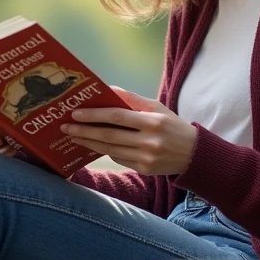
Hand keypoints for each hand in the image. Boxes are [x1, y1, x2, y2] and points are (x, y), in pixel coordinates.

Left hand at [61, 86, 195, 175]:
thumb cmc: (172, 125)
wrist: (194, 154)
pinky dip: (105, 151)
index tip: (76, 113)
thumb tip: (108, 89)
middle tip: (66, 127)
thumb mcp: (157, 108)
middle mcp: (149, 141)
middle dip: (85, 131)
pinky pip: (119, 159)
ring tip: (74, 137)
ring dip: (89, 143)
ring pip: (110, 150)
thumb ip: (133, 99)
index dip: (95, 115)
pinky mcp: (144, 169)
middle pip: (110, 135)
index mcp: (153, 121)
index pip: (117, 116)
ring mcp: (146, 157)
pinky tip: (94, 145)